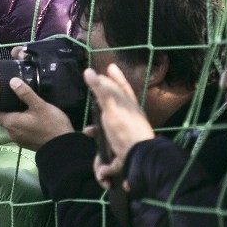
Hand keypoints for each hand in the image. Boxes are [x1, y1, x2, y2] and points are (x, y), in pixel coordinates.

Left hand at [0, 77, 74, 150]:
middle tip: (14, 99)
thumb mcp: (40, 106)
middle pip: (2, 119)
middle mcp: (10, 133)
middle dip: (6, 110)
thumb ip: (25, 93)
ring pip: (11, 125)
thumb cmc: (52, 126)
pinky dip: (22, 125)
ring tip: (24, 108)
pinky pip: (19, 131)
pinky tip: (31, 119)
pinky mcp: (26, 143)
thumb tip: (12, 81)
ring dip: (15, 118)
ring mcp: (18, 140)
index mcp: (10, 123)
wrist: (64, 147)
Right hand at [83, 64, 154, 189]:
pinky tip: (97, 159)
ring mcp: (126, 135)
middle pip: (116, 106)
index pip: (122, 88)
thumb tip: (88, 71)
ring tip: (89, 132)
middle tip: (95, 93)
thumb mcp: (111, 108)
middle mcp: (129, 119)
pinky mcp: (121, 150)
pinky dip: (101, 152)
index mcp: (129, 107)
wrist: (139, 160)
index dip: (116, 77)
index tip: (110, 67)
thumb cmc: (126, 131)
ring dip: (98, 129)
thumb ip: (100, 90)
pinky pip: (108, 148)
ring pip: (110, 127)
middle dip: (104, 101)